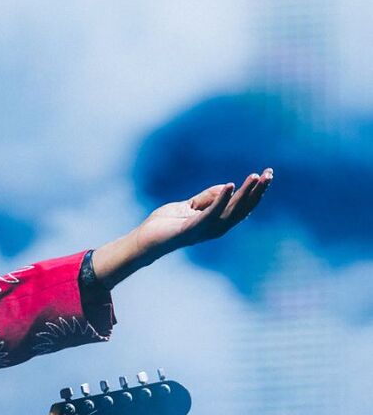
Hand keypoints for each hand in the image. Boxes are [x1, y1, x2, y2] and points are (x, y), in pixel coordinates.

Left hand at [91, 168, 271, 287]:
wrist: (144, 240)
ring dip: (245, 193)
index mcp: (217, 222)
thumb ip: (207, 197)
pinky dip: (221, 199)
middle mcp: (215, 228)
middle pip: (243, 209)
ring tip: (256, 177)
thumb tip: (227, 186)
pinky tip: (230, 185)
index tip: (267, 174)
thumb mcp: (188, 206)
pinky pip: (210, 213)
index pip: (242, 207)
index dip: (256, 192)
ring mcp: (204, 230)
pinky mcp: (191, 229)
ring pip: (232, 211)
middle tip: (270, 173)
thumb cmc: (165, 224)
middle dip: (258, 191)